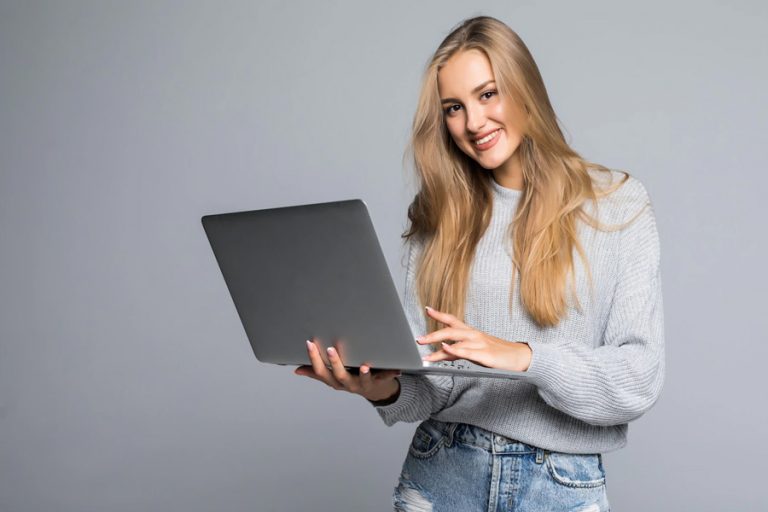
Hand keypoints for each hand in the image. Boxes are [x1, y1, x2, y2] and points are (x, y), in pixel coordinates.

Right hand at [294, 338, 401, 402]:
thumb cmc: (352, 379)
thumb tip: (297, 370)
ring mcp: (363, 385)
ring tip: (364, 367)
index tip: (310, 343)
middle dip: (335, 363)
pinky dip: (390, 375)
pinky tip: (396, 371)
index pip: (321, 371)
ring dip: (363, 374)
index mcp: (334, 381)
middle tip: (331, 349)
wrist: (376, 391)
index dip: (314, 358)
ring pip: (362, 381)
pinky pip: (385, 380)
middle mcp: (347, 384)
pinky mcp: (379, 383)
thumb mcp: (333, 377)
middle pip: (339, 376)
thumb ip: (316, 373)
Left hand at [417, 306, 532, 371]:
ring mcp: (480, 344)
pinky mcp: (485, 355)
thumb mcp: (476, 350)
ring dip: (439, 345)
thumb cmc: (498, 353)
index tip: (427, 310)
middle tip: (419, 339)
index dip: (440, 315)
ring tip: (425, 350)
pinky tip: (445, 350)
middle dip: (433, 334)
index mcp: (472, 332)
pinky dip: (455, 350)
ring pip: (456, 341)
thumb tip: (443, 352)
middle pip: (451, 330)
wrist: (520, 357)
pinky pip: (467, 352)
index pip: (453, 320)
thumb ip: (459, 350)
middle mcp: (474, 335)